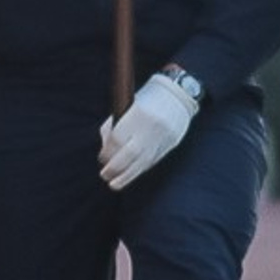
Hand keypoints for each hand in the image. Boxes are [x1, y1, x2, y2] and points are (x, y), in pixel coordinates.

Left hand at [97, 71, 198, 189]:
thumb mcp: (128, 106)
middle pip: (130, 154)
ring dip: (126, 176)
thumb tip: (105, 149)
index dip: (107, 152)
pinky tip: (130, 175)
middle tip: (105, 175)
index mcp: (138, 114)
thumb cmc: (148, 99)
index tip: (102, 158)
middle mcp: (151, 127)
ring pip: (142, 162)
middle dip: (115, 168)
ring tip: (114, 184)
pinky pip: (152, 161)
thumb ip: (115, 126)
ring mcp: (162, 137)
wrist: (178, 95)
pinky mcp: (170, 145)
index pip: (118, 139)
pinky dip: (139, 170)